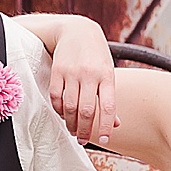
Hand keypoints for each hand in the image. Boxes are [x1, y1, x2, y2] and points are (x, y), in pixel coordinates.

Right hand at [46, 17, 117, 144]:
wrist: (77, 29)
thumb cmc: (96, 55)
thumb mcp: (108, 72)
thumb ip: (109, 98)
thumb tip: (114, 124)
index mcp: (107, 76)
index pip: (108, 107)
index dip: (105, 126)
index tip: (103, 141)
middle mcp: (90, 74)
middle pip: (86, 111)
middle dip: (84, 131)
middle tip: (82, 140)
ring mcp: (72, 72)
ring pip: (70, 107)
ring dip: (70, 124)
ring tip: (72, 130)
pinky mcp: (57, 70)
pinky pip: (56, 97)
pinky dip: (59, 110)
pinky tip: (62, 114)